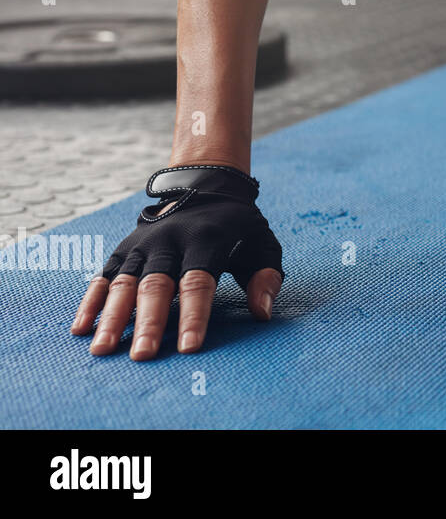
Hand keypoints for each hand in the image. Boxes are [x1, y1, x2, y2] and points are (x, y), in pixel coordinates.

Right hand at [70, 165, 283, 360]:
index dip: (193, 315)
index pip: (198, 282)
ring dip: (113, 317)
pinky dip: (92, 301)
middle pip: (156, 285)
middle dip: (149, 322)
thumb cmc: (238, 227)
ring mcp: (143, 245)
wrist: (207, 187)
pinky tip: (82, 329)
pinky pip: (104, 276)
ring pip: (125, 283)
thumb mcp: (263, 243)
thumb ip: (265, 277)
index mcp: (206, 240)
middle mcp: (169, 241)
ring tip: (103, 350)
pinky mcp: (124, 249)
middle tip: (142, 356)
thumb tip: (262, 313)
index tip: (188, 347)